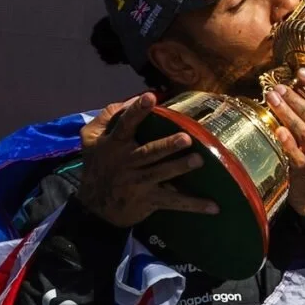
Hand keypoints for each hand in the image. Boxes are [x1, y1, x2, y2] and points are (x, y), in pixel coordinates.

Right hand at [75, 93, 219, 227]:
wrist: (93, 206)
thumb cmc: (98, 164)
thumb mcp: (91, 138)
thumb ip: (109, 115)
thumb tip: (135, 97)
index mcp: (115, 144)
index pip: (126, 124)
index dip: (137, 110)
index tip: (150, 97)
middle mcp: (128, 162)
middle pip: (149, 152)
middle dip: (167, 145)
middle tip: (186, 138)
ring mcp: (139, 183)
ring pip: (162, 174)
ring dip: (180, 168)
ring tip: (199, 160)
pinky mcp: (150, 200)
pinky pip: (174, 202)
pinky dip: (194, 205)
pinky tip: (214, 207)